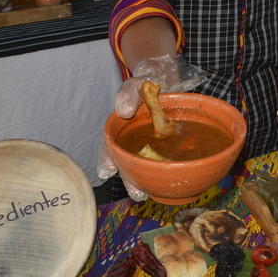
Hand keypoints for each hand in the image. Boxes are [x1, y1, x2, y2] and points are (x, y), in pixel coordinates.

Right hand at [96, 54, 203, 200]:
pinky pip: (163, 164)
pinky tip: (170, 184)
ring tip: (148, 194)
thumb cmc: (145, 86)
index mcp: (119, 131)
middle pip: (127, 166)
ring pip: (143, 169)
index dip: (107, 161)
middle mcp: (131, 143)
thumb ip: (127, 94)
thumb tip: (124, 110)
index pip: (109, 149)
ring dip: (145, 183)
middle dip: (130, 181)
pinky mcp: (165, 149)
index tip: (108, 171)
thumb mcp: (134, 84)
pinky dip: (165, 175)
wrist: (164, 81)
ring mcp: (148, 148)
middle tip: (137, 193)